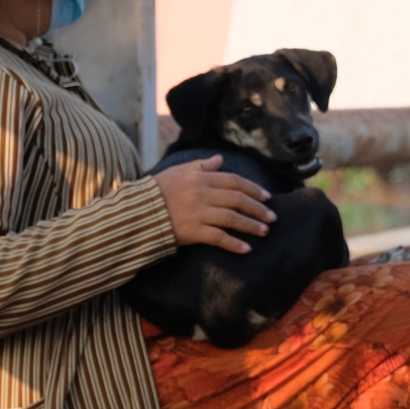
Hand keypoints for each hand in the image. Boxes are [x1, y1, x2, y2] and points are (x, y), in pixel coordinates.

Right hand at [153, 156, 273, 251]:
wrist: (137, 212)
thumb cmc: (157, 191)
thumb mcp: (178, 171)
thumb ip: (201, 166)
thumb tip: (220, 159)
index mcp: (201, 178)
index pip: (234, 181)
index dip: (253, 189)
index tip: (267, 197)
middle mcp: (203, 194)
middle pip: (238, 200)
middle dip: (258, 208)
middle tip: (272, 217)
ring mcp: (199, 213)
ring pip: (232, 218)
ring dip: (251, 225)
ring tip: (264, 231)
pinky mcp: (193, 232)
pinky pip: (219, 238)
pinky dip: (234, 244)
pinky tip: (246, 249)